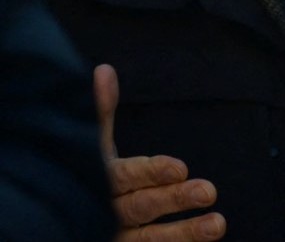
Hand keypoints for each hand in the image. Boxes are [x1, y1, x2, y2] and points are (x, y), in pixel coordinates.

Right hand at [95, 64, 227, 239]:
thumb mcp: (90, 146)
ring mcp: (111, 238)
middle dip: (173, 200)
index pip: (125, 176)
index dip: (152, 172)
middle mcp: (103, 213)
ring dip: (183, 233)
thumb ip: (101, 114)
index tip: (180, 167)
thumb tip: (104, 70)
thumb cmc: (81, 175)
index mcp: (99, 181)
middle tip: (209, 190)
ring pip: (147, 240)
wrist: (56, 218)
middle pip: (140, 207)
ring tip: (218, 225)